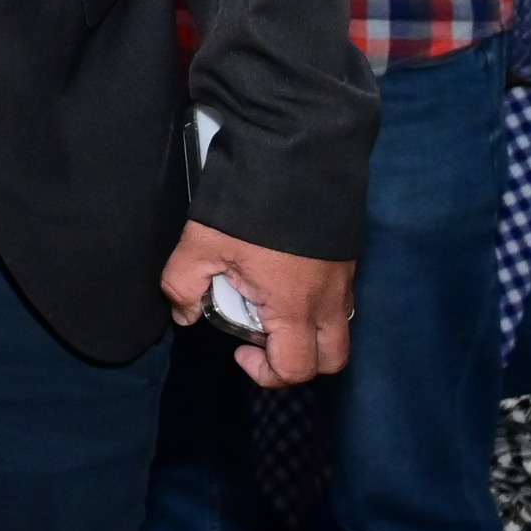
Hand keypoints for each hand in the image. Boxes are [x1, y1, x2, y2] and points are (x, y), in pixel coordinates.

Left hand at [159, 219, 353, 386]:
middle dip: (298, 362)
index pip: (295, 368)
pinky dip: (317, 308)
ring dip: (309, 335)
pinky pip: (341, 303)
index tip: (240, 350)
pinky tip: (286, 282)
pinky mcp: (348, 262)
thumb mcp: (200, 244)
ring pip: (340, 331)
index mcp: (294, 308)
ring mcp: (344, 282)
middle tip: (262, 339)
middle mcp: (329, 303)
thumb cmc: (249, 207)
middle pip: (331, 360)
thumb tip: (184, 315)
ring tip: (272, 309)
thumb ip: (183, 285)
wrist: (299, 158)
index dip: (266, 373)